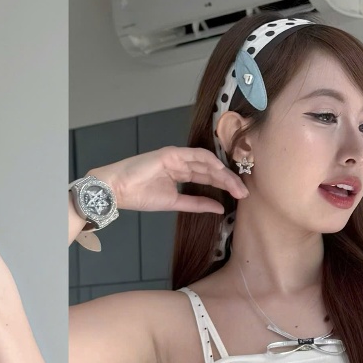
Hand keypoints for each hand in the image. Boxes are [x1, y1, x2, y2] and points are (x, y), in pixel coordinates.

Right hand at [89, 145, 248, 213]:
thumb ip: (196, 203)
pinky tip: (223, 175)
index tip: (239, 196)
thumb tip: (219, 208)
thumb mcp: (173, 203)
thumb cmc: (139, 196)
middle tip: (244, 192)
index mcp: (180, 173)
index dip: (224, 185)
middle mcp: (181, 162)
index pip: (207, 177)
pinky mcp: (172, 154)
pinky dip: (211, 165)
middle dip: (229, 181)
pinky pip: (196, 157)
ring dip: (223, 174)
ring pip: (207, 163)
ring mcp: (177, 157)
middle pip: (210, 170)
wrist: (117, 189)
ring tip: (237, 187)